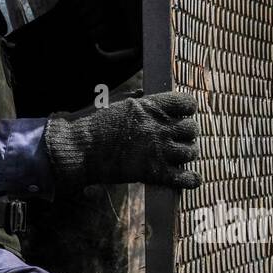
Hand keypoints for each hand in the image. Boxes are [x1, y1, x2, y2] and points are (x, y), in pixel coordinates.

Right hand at [44, 90, 199, 191]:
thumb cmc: (92, 122)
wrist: (80, 149)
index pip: (186, 103)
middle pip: (192, 128)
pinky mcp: (154, 173)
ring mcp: (158, 151)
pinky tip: (190, 178)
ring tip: (179, 155)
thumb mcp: (115, 101)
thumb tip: (146, 93)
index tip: (182, 113)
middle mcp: (159, 127)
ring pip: (191, 152)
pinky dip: (190, 180)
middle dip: (186, 132)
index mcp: (150, 107)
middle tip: (178, 136)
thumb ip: (136, 98)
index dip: (187, 108)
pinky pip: (185, 178)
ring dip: (186, 153)